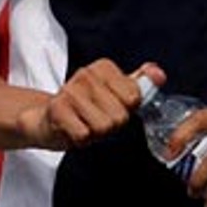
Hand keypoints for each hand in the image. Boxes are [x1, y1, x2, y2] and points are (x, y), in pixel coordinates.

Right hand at [15, 59, 163, 149]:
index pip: (134, 98)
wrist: (47, 120)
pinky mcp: (57, 109)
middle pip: (120, 116)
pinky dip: (81, 139)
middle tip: (95, 118)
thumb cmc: (86, 109)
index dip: (125, 110)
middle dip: (110, 125)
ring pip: (104, 127)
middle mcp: (86, 74)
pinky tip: (72, 129)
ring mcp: (69, 90)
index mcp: (103, 67)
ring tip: (84, 123)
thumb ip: (139, 83)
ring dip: (95, 133)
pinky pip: (84, 135)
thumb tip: (159, 74)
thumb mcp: (114, 94)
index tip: (110, 106)